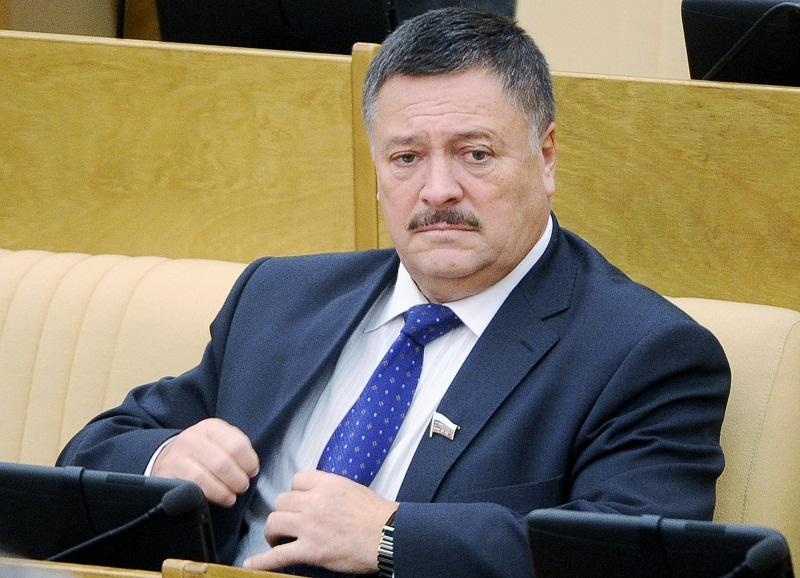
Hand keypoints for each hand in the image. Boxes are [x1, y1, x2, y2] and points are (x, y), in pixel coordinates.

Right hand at [152, 417, 258, 506]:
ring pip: (208, 474)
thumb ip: (236, 449)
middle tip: (242, 486)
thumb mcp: (219, 442)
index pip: (238, 444)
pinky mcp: (168, 472)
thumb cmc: (202, 453)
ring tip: (232, 496)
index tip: (252, 472)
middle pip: (224, 462)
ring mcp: (178, 454)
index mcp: (211, 427)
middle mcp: (193, 437)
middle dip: (238, 479)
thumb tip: (252, 468)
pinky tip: (220, 498)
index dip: (249, 462)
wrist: (169, 457)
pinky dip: (212, 494)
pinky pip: (195, 486)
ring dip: (225, 490)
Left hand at [244, 470, 397, 573]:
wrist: (389, 536)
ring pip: (274, 522)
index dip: (295, 492)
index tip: (299, 501)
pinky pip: (277, 555)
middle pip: (281, 501)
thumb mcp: (353, 489)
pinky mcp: (310, 550)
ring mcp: (310, 526)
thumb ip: (330, 489)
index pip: (296, 479)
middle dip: (283, 513)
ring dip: (273, 532)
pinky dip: (261, 560)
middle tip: (288, 524)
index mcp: (327, 484)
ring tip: (279, 540)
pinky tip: (251, 564)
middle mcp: (314, 502)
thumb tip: (318, 495)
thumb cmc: (377, 515)